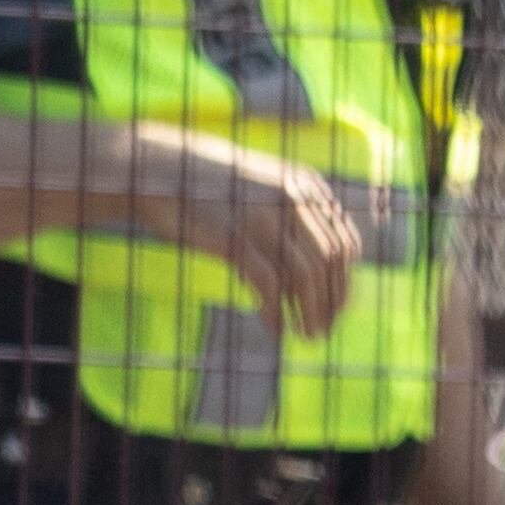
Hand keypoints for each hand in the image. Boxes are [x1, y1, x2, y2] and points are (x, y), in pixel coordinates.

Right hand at [117, 121, 357, 334]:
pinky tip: (276, 331)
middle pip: (329, 263)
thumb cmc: (210, 185)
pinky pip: (268, 285)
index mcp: (306, 185)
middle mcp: (292, 198)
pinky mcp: (233, 237)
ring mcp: (263, 217)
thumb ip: (292, 215)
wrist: (159, 167)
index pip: (345, 243)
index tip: (337, 311)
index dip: (346, 283)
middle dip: (331, 304)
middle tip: (322, 333)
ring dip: (311, 313)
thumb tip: (314, 268)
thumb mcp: (262, 189)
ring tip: (307, 336)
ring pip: (306, 276)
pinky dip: (277, 313)